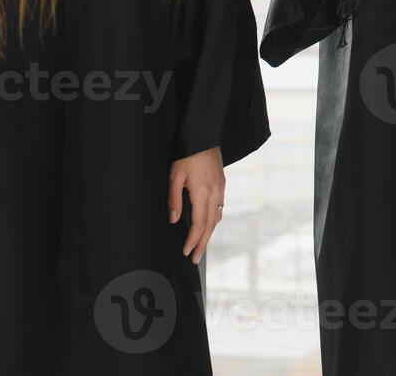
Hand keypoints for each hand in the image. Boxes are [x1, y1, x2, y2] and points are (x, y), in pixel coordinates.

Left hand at [168, 146, 224, 264]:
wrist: (204, 136)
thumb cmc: (187, 155)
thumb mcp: (174, 176)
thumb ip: (174, 199)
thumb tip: (173, 220)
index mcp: (203, 193)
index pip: (199, 224)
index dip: (193, 240)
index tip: (187, 252)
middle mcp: (215, 194)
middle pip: (210, 225)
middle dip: (202, 244)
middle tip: (195, 259)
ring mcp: (221, 189)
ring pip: (217, 218)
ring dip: (209, 234)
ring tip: (202, 246)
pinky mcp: (222, 184)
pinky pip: (220, 208)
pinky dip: (215, 221)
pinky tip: (211, 224)